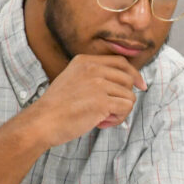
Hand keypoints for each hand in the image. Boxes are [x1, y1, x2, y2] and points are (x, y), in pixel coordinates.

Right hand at [25, 54, 146, 146]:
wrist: (42, 121)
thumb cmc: (57, 107)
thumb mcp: (73, 79)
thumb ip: (94, 76)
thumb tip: (126, 81)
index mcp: (85, 61)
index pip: (121, 62)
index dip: (134, 74)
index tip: (140, 85)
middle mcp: (93, 69)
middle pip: (128, 79)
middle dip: (123, 97)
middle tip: (108, 111)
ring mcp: (98, 84)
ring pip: (129, 96)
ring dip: (119, 111)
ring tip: (102, 118)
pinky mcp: (102, 101)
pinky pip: (126, 108)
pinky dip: (118, 119)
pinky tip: (101, 123)